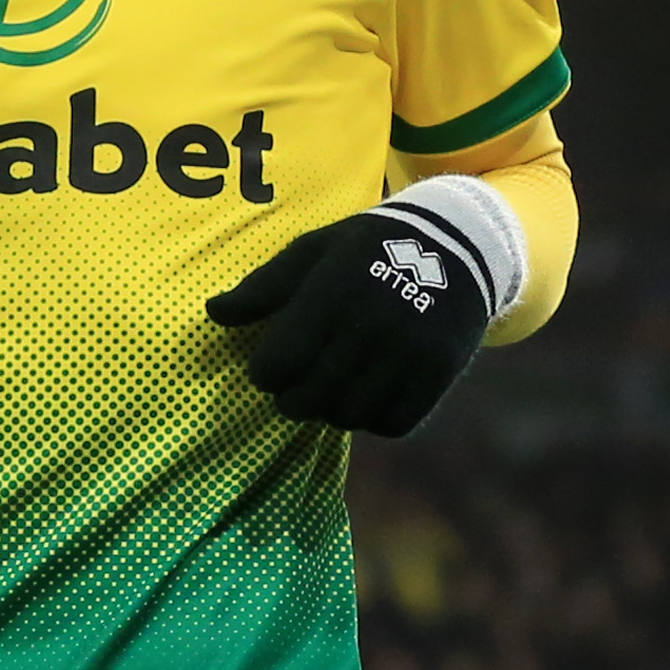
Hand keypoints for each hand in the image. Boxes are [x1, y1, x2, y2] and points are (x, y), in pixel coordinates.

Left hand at [206, 210, 489, 436]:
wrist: (454, 245)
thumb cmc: (366, 248)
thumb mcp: (313, 251)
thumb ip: (263, 286)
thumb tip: (214, 313)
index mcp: (330, 294)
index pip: (276, 365)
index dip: (264, 373)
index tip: (269, 365)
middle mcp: (369, 328)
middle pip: (309, 398)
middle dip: (292, 398)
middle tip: (295, 385)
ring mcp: (407, 354)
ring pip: (349, 416)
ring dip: (331, 411)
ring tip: (331, 389)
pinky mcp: (436, 374)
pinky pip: (393, 423)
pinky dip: (373, 418)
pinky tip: (367, 395)